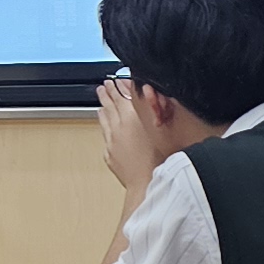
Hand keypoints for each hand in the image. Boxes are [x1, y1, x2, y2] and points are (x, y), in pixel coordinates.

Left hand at [94, 75, 163, 197]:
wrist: (145, 184)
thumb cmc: (159, 161)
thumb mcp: (162, 131)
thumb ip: (155, 112)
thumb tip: (150, 96)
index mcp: (133, 118)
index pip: (124, 96)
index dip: (121, 86)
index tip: (117, 79)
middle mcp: (120, 126)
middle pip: (112, 104)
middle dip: (109, 91)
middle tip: (106, 83)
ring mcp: (112, 139)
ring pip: (105, 116)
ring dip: (103, 103)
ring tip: (101, 93)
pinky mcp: (109, 152)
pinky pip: (103, 131)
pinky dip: (102, 120)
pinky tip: (101, 116)